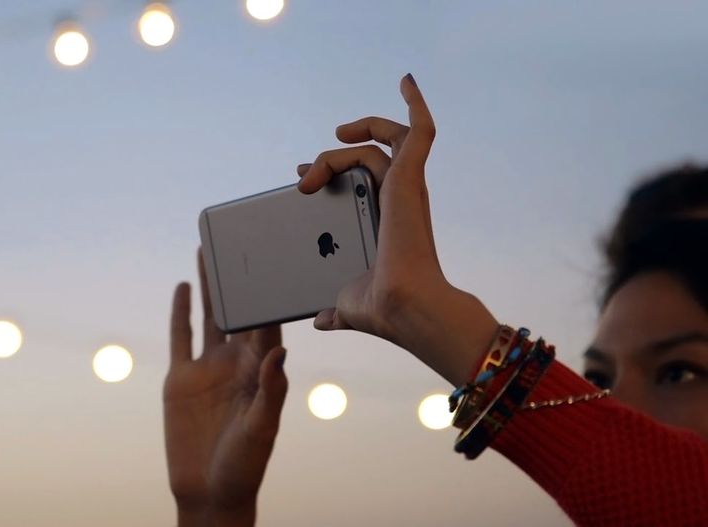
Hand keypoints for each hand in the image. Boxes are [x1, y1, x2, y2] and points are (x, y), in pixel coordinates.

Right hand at [164, 252, 288, 526]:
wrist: (208, 490)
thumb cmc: (245, 464)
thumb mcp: (262, 428)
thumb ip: (270, 389)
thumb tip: (281, 349)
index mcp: (261, 371)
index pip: (266, 324)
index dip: (270, 294)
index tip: (274, 262)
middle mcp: (235, 363)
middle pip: (238, 311)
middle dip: (238, 278)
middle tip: (238, 242)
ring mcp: (208, 368)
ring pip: (209, 316)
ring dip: (209, 285)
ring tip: (207, 252)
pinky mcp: (181, 378)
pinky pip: (181, 337)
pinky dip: (180, 311)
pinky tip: (182, 287)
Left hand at [297, 74, 497, 386]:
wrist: (401, 308)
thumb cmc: (384, 309)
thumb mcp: (346, 303)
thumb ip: (336, 307)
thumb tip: (320, 320)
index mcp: (387, 223)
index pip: (362, 183)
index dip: (330, 174)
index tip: (302, 182)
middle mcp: (399, 203)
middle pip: (370, 159)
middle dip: (334, 157)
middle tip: (303, 172)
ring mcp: (406, 189)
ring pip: (380, 143)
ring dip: (347, 143)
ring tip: (331, 137)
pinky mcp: (408, 179)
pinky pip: (418, 132)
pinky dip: (415, 103)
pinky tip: (407, 81)